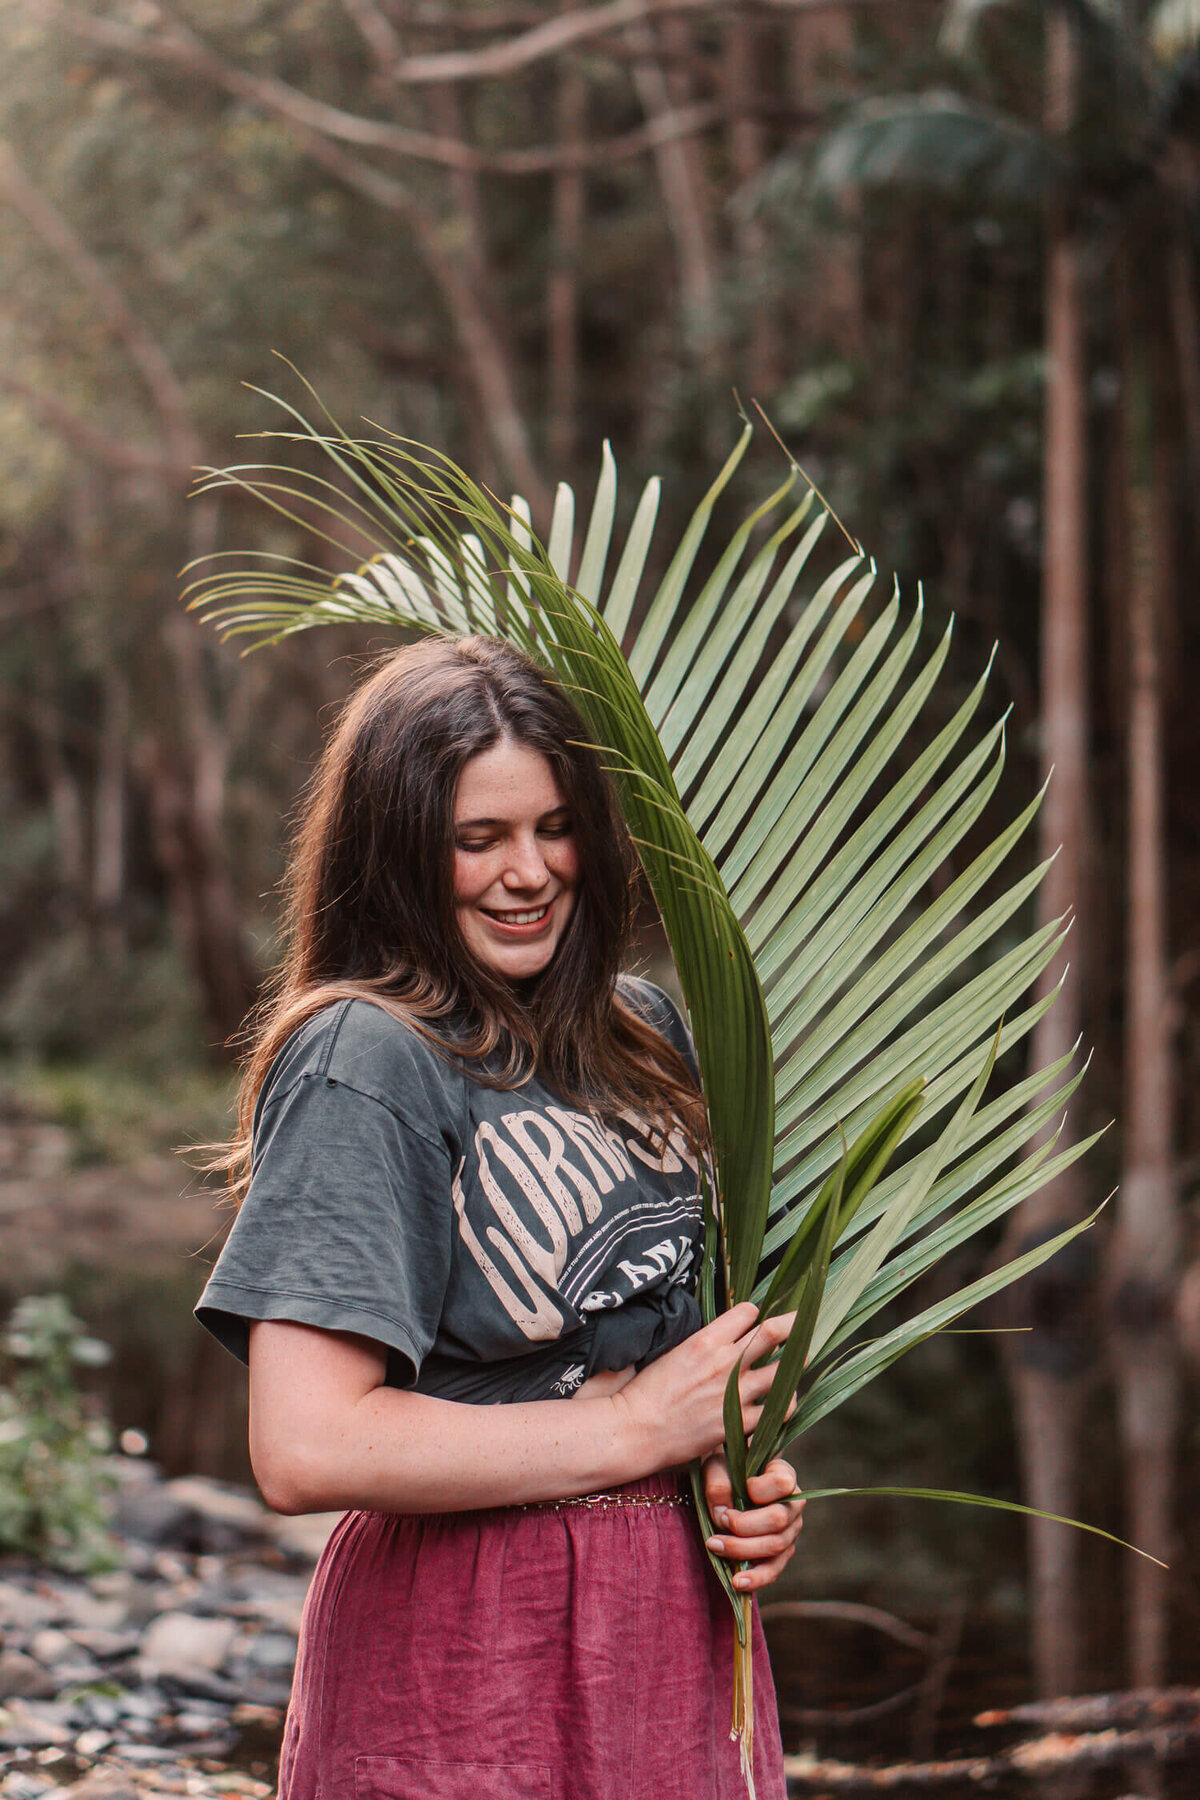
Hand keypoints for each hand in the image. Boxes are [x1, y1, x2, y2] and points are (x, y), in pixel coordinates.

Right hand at [610, 1303, 796, 1470]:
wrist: (636, 1430)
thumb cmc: (648, 1392)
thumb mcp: (674, 1353)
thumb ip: (704, 1344)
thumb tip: (724, 1338)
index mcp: (706, 1340)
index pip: (747, 1312)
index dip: (754, 1314)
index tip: (757, 1321)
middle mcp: (725, 1362)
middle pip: (774, 1332)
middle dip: (794, 1324)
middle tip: (803, 1324)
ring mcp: (734, 1394)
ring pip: (783, 1373)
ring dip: (792, 1370)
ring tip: (793, 1371)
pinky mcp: (738, 1424)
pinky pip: (777, 1413)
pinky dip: (783, 1407)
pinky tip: (780, 1406)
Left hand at [702, 1453, 804, 1592]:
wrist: (726, 1484)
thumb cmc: (725, 1469)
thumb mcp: (717, 1465)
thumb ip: (719, 1483)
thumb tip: (722, 1515)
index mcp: (783, 1474)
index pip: (782, 1484)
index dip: (760, 1490)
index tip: (740, 1489)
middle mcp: (793, 1504)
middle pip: (778, 1521)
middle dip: (745, 1526)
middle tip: (720, 1521)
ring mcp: (789, 1531)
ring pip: (775, 1547)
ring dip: (743, 1550)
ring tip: (715, 1546)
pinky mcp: (780, 1553)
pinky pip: (773, 1570)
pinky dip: (755, 1578)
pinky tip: (736, 1582)